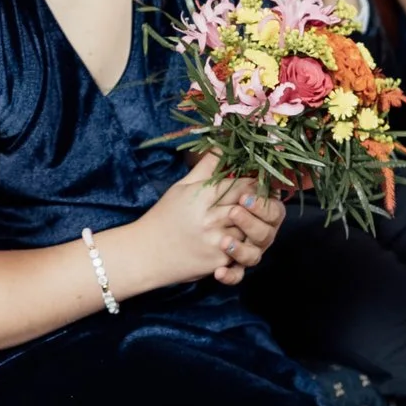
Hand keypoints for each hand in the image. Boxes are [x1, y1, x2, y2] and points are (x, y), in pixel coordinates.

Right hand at [124, 153, 283, 288]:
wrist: (146, 254)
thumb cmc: (164, 216)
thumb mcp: (182, 187)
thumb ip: (206, 167)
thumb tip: (222, 144)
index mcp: (202, 196)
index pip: (241, 185)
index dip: (252, 182)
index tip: (255, 180)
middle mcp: (212, 218)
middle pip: (248, 205)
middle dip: (256, 201)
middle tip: (259, 198)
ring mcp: (217, 241)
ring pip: (250, 229)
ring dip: (253, 223)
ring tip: (250, 218)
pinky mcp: (219, 261)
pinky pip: (243, 251)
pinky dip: (244, 244)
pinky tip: (239, 238)